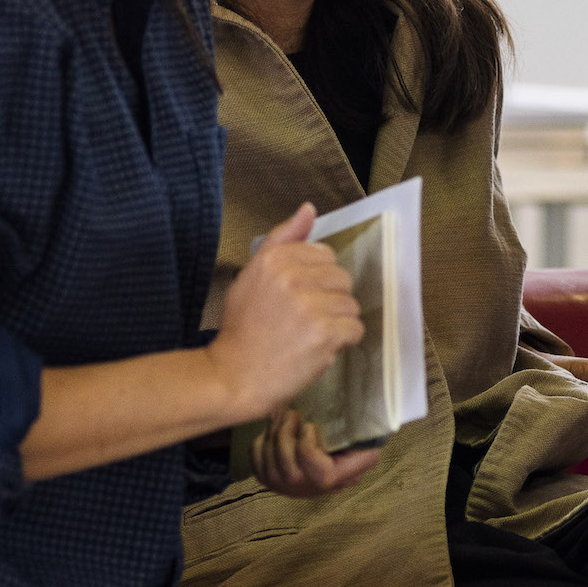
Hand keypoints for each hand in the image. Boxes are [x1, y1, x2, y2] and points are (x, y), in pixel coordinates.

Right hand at [206, 203, 363, 416]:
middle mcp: (292, 276)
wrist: (232, 377)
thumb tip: (309, 209)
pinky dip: (343, 343)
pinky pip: (355, 329)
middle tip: (301, 322)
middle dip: (329, 300)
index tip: (296, 299)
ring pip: (351, 305)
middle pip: (341, 279)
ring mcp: (310, 304)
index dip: (315, 280)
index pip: (325, 255)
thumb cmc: (242, 329)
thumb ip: (282, 239)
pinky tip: (317, 349)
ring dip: (336, 323)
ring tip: (308, 337)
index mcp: (275, 258)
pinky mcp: (325, 332)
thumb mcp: (252, 275)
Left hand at [251, 407, 382, 497]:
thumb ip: (366, 438)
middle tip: (290, 412)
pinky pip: (256, 461)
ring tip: (282, 415)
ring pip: (269, 461)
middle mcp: (310, 488)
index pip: (319, 474)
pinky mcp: (269, 480)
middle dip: (285, 433)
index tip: (310, 426)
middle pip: (287, 466)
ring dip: (272, 432)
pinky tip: (272, 430)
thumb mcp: (365, 442)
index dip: (308, 448)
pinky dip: (260, 442)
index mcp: (337, 478)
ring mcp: (286, 487)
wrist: (327, 457)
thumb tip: (371, 421)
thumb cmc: (348, 443)